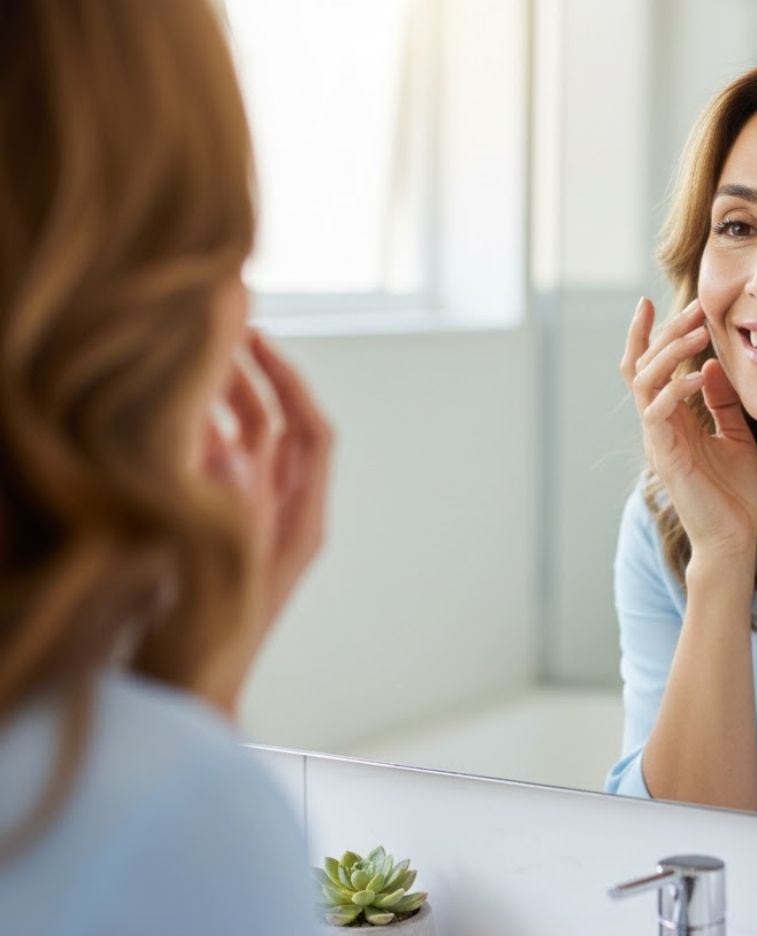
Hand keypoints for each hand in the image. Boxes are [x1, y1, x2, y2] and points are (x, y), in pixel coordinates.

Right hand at [200, 329, 332, 707]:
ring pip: (241, 445)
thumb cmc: (213, 648)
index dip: (290, 382)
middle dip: (252, 380)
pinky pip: (211, 470)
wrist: (187, 694)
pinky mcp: (214, 530)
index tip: (260, 342)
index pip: (312, 433)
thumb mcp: (228, 570)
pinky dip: (195, 438)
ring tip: (192, 363)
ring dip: (221, 404)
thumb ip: (232, 508)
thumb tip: (229, 445)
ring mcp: (247, 520)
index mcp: (302, 521)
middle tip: (219, 335)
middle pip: (275, 429)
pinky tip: (171, 414)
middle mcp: (280, 513)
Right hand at [621, 297, 756, 568]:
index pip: (649, 368)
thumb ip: (723, 403)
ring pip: (644, 382)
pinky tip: (696, 374)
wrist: (733, 539)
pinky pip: (658, 412)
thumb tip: (712, 366)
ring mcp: (658, 439)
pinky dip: (675, 388)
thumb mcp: (736, 436)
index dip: (647, 336)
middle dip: (664, 332)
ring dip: (668, 353)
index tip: (649, 303)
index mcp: (671, 419)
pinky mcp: (666, 455)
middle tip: (692, 306)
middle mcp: (658, 425)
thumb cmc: (735, 494)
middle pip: (643, 366)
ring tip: (696, 331)